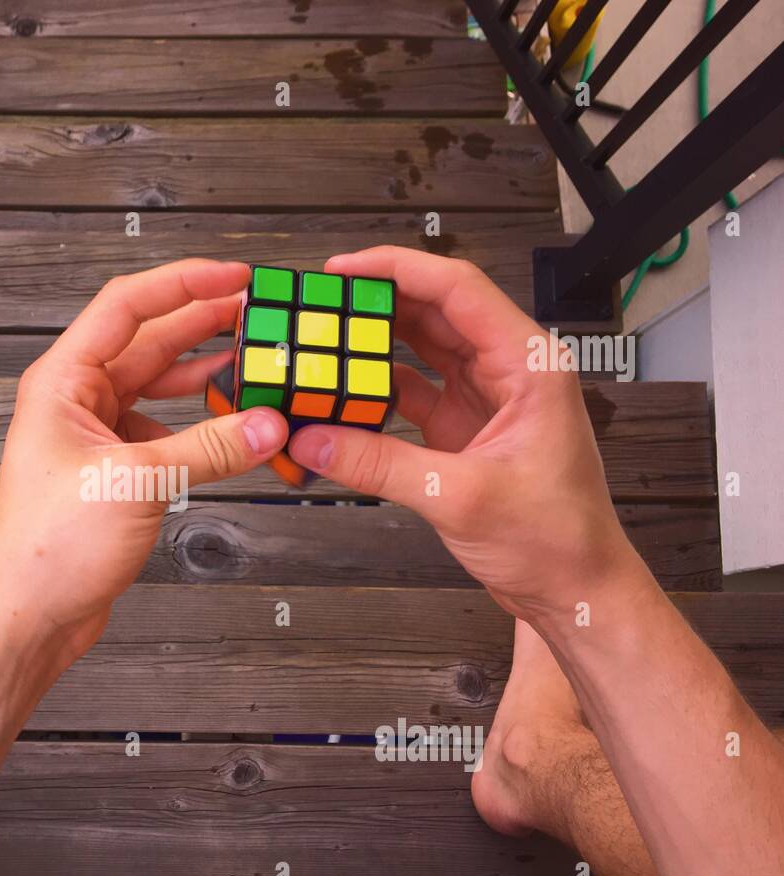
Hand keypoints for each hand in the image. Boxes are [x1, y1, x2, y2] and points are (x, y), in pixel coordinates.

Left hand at [0, 259, 288, 657]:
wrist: (26, 615)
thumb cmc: (48, 548)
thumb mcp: (136, 484)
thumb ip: (209, 449)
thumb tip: (266, 423)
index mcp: (62, 382)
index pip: (126, 307)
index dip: (183, 283)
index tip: (234, 275)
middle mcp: (75, 402)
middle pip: (146, 341)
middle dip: (201, 322)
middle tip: (255, 310)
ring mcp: (93, 437)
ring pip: (156, 387)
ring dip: (202, 374)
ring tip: (251, 359)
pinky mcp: (111, 473)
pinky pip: (162, 430)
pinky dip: (197, 426)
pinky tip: (229, 426)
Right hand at [286, 246, 639, 621]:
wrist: (577, 591)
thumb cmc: (557, 540)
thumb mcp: (459, 497)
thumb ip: (378, 464)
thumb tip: (313, 436)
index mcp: (528, 366)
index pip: (457, 289)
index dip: (396, 270)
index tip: (343, 269)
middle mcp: (509, 372)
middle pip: (434, 312)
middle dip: (375, 303)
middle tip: (320, 304)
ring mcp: (486, 400)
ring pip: (421, 351)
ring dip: (373, 345)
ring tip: (323, 340)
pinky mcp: (465, 431)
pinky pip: (413, 394)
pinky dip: (376, 392)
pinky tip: (343, 393)